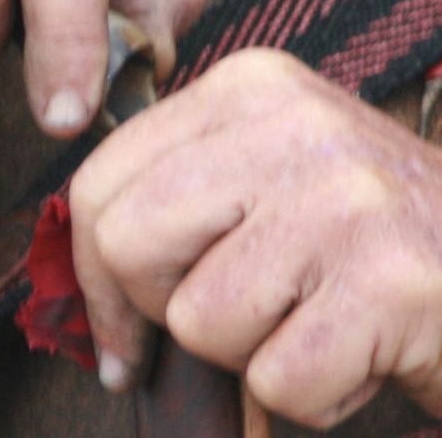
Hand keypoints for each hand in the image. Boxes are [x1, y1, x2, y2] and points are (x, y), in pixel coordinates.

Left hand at [70, 48, 441, 428]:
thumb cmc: (349, 224)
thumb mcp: (255, 174)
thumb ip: (172, 202)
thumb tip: (95, 285)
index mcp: (242, 90)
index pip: (99, 182)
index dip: (93, 269)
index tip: (120, 319)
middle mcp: (289, 126)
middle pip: (127, 242)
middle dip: (157, 305)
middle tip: (220, 313)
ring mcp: (340, 198)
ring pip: (197, 320)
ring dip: (244, 349)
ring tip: (304, 316)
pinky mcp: (386, 280)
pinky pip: (277, 380)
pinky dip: (306, 391)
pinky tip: (350, 347)